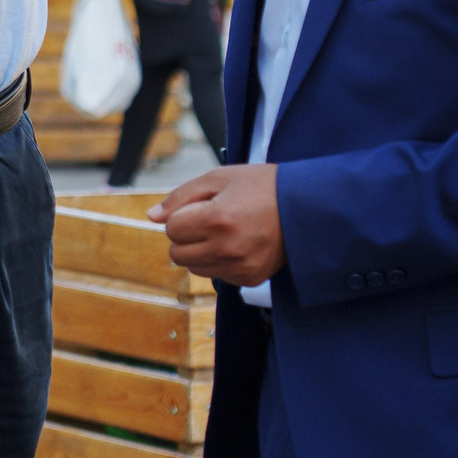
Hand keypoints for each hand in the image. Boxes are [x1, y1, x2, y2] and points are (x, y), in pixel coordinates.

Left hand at [150, 164, 284, 287]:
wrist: (306, 207)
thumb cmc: (262, 187)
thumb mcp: (219, 178)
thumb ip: (180, 196)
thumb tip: (152, 216)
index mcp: (218, 219)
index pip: (172, 229)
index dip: (182, 215)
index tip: (202, 206)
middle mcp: (228, 248)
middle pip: (177, 253)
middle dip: (186, 235)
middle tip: (210, 219)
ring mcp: (240, 267)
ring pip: (194, 268)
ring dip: (200, 251)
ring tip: (225, 232)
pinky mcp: (250, 279)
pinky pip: (217, 276)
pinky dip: (220, 262)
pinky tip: (238, 244)